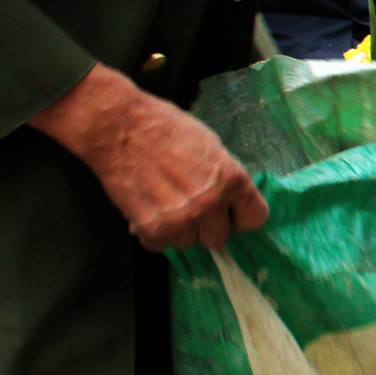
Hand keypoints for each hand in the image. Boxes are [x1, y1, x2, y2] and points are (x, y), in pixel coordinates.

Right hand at [29, 64, 266, 251]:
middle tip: (188, 206)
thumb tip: (229, 202)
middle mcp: (211, 203)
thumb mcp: (211, 147)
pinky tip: (147, 211)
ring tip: (163, 203)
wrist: (120, 128)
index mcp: (232, 179)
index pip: (254, 219)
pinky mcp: (153, 228)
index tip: (228, 214)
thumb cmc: (166, 128)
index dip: (239, 217)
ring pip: (187, 243)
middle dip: (205, 225)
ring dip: (176, 229)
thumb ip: (224, 178)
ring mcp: (182, 218)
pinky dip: (152, 233)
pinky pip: (159, 245)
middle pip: (219, 238)